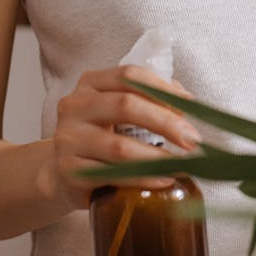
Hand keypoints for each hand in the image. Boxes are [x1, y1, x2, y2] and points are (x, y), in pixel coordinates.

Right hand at [41, 64, 201, 210]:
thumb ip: (150, 99)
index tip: (190, 106)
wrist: (63, 174)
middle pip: (126, 105)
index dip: (163, 89)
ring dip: (157, 157)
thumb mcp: (119, 110)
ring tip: (181, 164)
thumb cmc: (101, 137)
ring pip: (119, 146)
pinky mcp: (68, 171)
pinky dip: (143, 178)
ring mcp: (68, 139)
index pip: (130, 75)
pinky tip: (163, 179)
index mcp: (91, 83)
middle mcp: (74, 106)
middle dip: (166, 122)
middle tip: (192, 140)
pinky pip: (112, 175)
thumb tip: (186, 101)